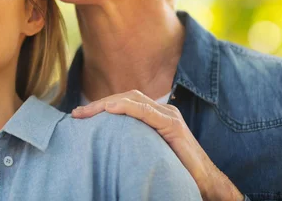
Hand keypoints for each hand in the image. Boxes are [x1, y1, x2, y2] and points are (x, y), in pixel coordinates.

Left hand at [72, 90, 243, 200]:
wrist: (205, 183)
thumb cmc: (175, 170)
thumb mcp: (148, 152)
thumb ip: (132, 142)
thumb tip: (104, 146)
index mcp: (155, 115)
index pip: (124, 102)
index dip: (100, 105)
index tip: (78, 114)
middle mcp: (162, 111)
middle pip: (125, 97)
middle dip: (98, 104)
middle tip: (76, 114)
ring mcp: (169, 116)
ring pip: (133, 99)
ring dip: (106, 103)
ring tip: (86, 112)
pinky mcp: (173, 125)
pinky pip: (147, 112)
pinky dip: (127, 107)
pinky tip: (111, 109)